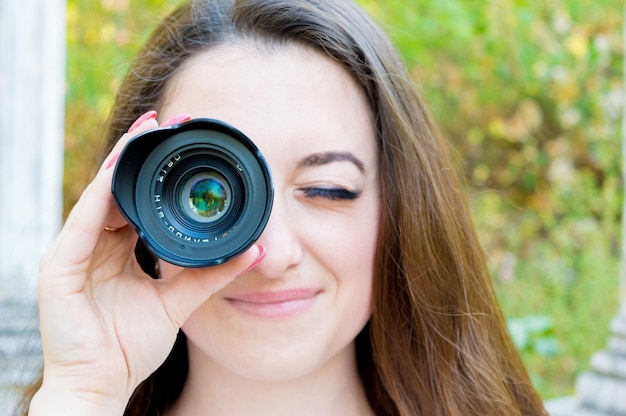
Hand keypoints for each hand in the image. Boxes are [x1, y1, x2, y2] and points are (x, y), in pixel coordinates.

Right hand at [30, 112, 263, 413]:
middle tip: (174, 119)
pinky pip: (84, 219)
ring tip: (151, 127)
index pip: (135, 199)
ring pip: (100, 194)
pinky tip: (124, 164)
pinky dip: (104, 190)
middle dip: (143, 152)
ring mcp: (73, 252)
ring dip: (125, 158)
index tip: (184, 141)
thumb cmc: (129, 345)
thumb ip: (210, 275)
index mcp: (117, 251)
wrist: (100, 385)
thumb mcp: (177, 302)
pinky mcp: (59, 265)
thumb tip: (253, 251)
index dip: (157, 170)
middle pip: (118, 187)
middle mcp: (93, 244)